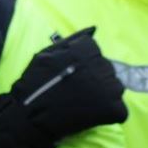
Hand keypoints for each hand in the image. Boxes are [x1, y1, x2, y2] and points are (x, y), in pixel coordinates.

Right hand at [0, 26, 126, 147]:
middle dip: (93, 80)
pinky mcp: (114, 109)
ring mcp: (111, 88)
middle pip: (106, 71)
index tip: (70, 77)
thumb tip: (94, 29)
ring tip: (82, 105)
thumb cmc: (33, 85)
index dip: (82, 66)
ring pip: (115, 88)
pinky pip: (118, 110)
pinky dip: (107, 114)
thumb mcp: (45, 54)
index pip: (95, 53)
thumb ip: (70, 40)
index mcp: (87, 50)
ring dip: (102, 96)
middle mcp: (103, 65)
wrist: (29, 118)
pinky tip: (89, 116)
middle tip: (74, 94)